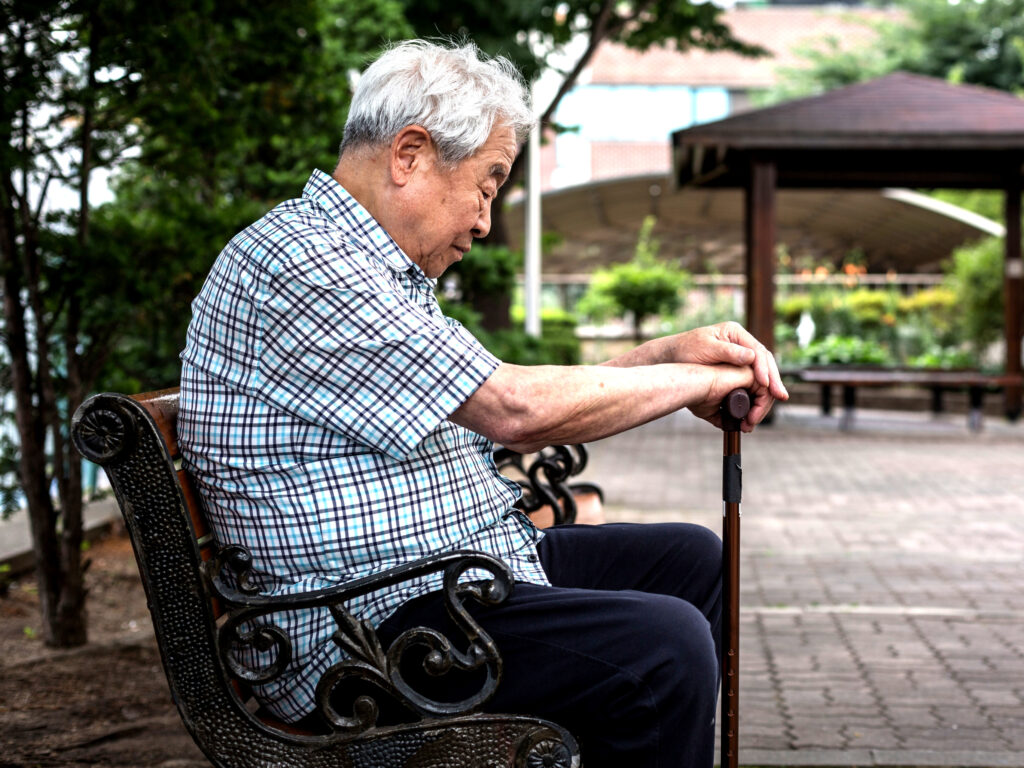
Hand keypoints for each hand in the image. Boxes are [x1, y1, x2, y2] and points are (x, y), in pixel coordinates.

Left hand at [662, 322, 787, 426]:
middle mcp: (742, 345)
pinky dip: (756, 396)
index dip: (765, 369)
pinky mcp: (736, 371)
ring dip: (766, 393)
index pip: (759, 352)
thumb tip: (751, 357)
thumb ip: (728, 352)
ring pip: (761, 375)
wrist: (671, 357)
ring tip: (764, 409)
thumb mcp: (705, 348)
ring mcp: (740, 358)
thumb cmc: (685, 349)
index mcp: (736, 334)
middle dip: (774, 382)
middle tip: (781, 398)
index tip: (766, 385)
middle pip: (765, 364)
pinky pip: (752, 383)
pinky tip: (757, 408)